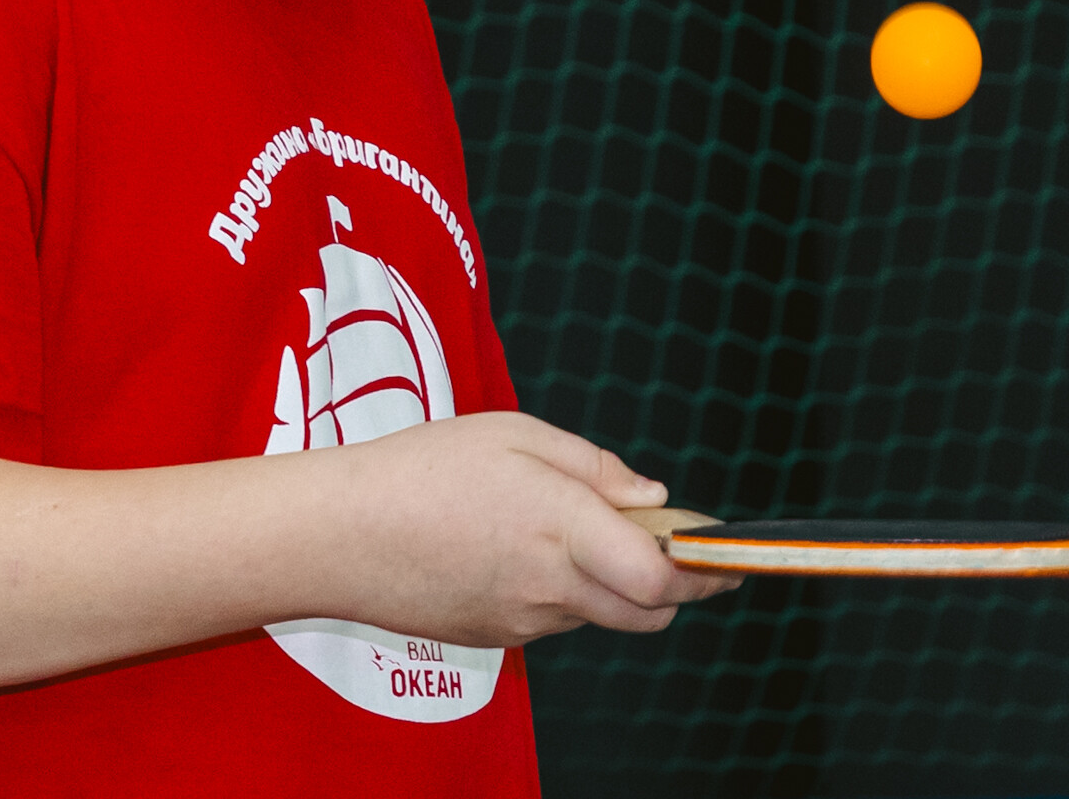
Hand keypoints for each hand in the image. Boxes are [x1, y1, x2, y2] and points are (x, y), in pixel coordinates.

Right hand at [319, 411, 741, 647]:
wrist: (339, 533)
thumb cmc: (422, 467)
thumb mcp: (513, 432)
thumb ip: (592, 465)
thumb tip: (651, 497)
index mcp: (562, 526)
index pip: (661, 576)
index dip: (706, 570)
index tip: (729, 556)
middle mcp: (551, 585)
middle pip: (648, 612)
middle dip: (679, 589)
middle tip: (686, 554)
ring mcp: (524, 619)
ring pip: (602, 616)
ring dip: (619, 587)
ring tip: (586, 533)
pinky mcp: (496, 637)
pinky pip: (556, 621)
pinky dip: (568, 594)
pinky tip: (527, 552)